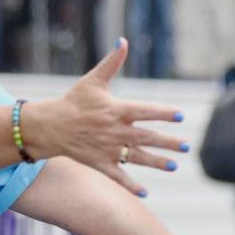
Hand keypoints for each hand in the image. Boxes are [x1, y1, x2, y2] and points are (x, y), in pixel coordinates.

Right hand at [31, 41, 188, 194]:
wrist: (49, 126)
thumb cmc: (73, 101)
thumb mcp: (93, 80)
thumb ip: (112, 62)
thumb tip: (123, 41)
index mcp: (116, 110)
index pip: (146, 112)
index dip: (164, 114)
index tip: (181, 116)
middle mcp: (115, 131)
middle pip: (148, 138)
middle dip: (168, 142)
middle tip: (186, 146)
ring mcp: (108, 149)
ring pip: (138, 158)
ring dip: (157, 163)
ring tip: (174, 165)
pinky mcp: (100, 163)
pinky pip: (119, 177)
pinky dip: (131, 186)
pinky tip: (145, 193)